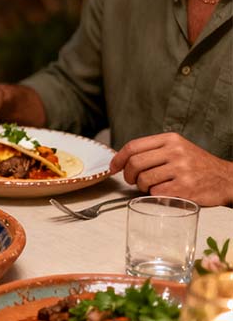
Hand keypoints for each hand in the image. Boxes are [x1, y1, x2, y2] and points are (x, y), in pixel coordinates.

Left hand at [110, 132, 232, 206]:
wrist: (225, 179)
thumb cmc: (196, 165)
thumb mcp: (178, 148)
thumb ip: (153, 150)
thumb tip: (122, 160)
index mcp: (170, 139)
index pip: (133, 146)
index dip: (118, 158)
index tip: (113, 167)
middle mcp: (175, 151)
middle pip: (135, 163)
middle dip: (128, 175)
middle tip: (132, 181)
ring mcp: (181, 169)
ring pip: (144, 179)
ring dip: (142, 187)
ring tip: (151, 186)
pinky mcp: (185, 187)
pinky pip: (156, 192)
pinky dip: (154, 195)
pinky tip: (164, 192)